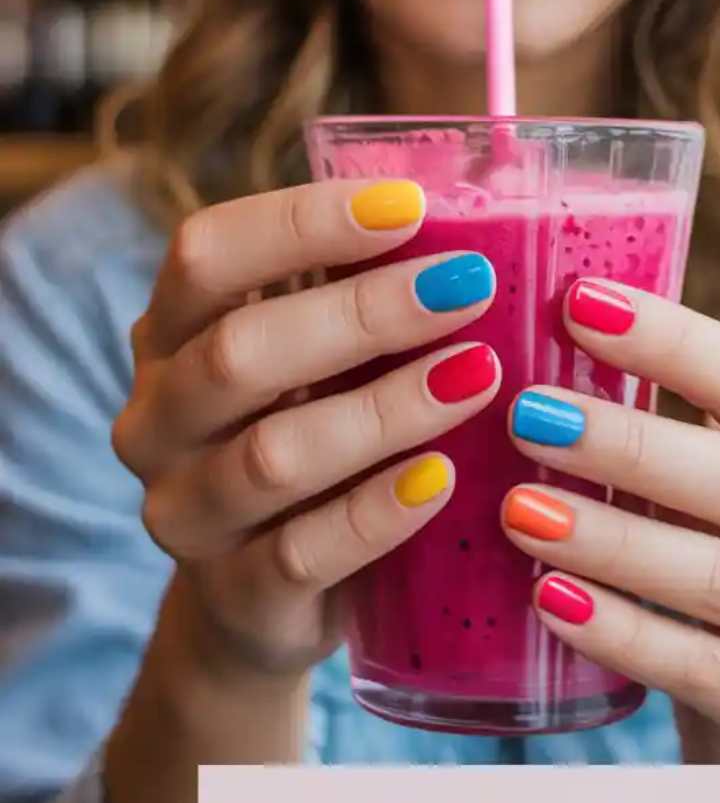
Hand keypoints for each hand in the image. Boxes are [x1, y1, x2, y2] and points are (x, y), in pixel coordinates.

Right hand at [112, 179, 500, 683]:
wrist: (265, 596)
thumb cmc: (308, 436)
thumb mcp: (317, 361)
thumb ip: (362, 289)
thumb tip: (479, 205)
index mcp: (169, 336)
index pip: (206, 255)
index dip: (301, 223)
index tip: (411, 208)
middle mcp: (157, 419)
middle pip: (238, 352)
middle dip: (363, 313)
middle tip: (470, 285)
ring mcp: (185, 513)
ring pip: (274, 455)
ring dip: (385, 409)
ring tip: (478, 374)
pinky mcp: (235, 595)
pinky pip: (303, 551)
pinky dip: (377, 512)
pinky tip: (442, 476)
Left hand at [500, 277, 719, 771]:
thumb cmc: (718, 554)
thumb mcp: (715, 480)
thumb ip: (659, 418)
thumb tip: (527, 331)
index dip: (670, 339)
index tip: (577, 302)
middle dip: (627, 444)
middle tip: (526, 415)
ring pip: (713, 575)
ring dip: (610, 539)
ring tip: (518, 510)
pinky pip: (695, 665)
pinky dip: (619, 632)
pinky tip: (549, 601)